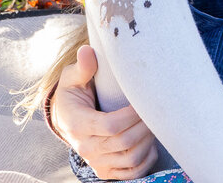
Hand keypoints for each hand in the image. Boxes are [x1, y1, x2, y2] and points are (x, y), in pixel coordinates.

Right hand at [51, 45, 157, 178]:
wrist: (65, 119)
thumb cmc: (74, 94)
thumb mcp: (73, 78)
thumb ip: (82, 67)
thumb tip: (87, 51)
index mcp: (77, 124)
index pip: (110, 125)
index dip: (133, 115)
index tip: (145, 101)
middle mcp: (85, 147)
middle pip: (124, 142)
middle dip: (145, 125)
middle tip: (157, 111)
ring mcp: (95, 161)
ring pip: (130, 158)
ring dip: (148, 141)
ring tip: (155, 124)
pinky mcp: (104, 170)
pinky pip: (130, 173)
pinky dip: (145, 161)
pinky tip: (151, 145)